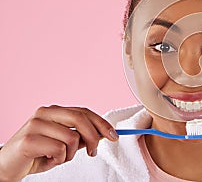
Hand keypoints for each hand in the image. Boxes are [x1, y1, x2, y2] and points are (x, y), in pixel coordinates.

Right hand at [0, 105, 118, 181]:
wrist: (5, 167)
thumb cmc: (34, 154)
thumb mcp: (62, 144)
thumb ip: (79, 137)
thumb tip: (102, 134)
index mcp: (53, 111)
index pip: (84, 111)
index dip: (101, 123)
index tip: (114, 135)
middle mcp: (45, 113)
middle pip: (81, 118)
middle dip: (94, 137)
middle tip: (94, 152)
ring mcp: (36, 124)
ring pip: (72, 137)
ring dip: (71, 154)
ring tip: (59, 158)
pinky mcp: (29, 140)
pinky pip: (59, 149)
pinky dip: (59, 159)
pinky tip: (47, 160)